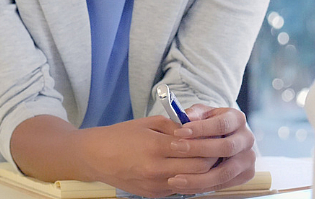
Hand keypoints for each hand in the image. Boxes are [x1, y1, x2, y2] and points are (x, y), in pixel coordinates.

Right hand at [76, 116, 217, 197]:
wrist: (96, 157)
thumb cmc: (122, 135)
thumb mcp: (150, 123)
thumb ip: (176, 127)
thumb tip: (198, 130)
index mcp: (155, 146)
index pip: (196, 148)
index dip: (210, 141)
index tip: (217, 134)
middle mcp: (156, 169)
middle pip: (199, 168)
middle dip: (212, 157)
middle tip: (218, 146)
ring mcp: (155, 185)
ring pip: (192, 181)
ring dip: (202, 170)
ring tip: (207, 156)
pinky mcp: (153, 194)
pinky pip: (180, 188)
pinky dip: (189, 178)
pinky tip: (190, 167)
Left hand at [165, 105, 256, 193]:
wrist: (222, 139)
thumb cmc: (209, 124)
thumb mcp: (202, 114)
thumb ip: (194, 114)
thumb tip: (186, 117)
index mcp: (237, 119)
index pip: (222, 124)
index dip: (200, 128)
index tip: (180, 132)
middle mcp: (246, 138)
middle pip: (227, 147)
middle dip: (199, 149)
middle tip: (176, 148)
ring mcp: (248, 158)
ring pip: (225, 172)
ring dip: (198, 177)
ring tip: (176, 178)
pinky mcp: (245, 174)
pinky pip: (222, 184)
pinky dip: (201, 187)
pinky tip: (183, 186)